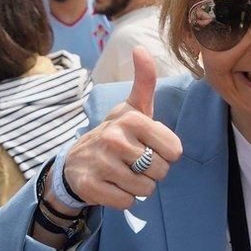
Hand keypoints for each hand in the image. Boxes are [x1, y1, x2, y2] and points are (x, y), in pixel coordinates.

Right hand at [59, 47, 181, 210]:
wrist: (76, 162)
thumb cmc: (116, 134)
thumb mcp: (132, 108)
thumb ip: (144, 81)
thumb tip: (141, 48)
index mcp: (132, 119)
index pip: (174, 151)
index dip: (166, 154)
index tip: (150, 147)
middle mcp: (115, 139)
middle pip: (161, 171)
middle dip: (152, 172)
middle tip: (135, 163)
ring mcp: (101, 163)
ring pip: (145, 189)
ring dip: (138, 187)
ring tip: (123, 174)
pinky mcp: (91, 186)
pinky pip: (127, 202)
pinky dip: (124, 199)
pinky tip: (112, 185)